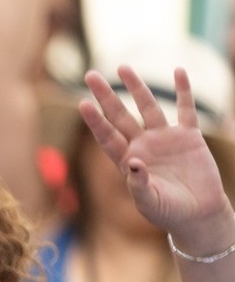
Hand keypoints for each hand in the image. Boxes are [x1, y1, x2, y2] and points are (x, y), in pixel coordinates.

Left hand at [80, 65, 234, 251]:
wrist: (198, 214)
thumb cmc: (168, 212)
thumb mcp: (149, 202)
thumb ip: (138, 184)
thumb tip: (132, 163)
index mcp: (127, 161)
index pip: (107, 136)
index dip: (95, 121)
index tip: (82, 103)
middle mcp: (142, 145)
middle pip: (120, 115)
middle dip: (106, 96)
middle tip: (90, 74)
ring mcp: (165, 139)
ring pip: (148, 107)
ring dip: (137, 87)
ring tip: (123, 67)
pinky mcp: (189, 137)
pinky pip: (186, 109)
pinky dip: (183, 91)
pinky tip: (179, 71)